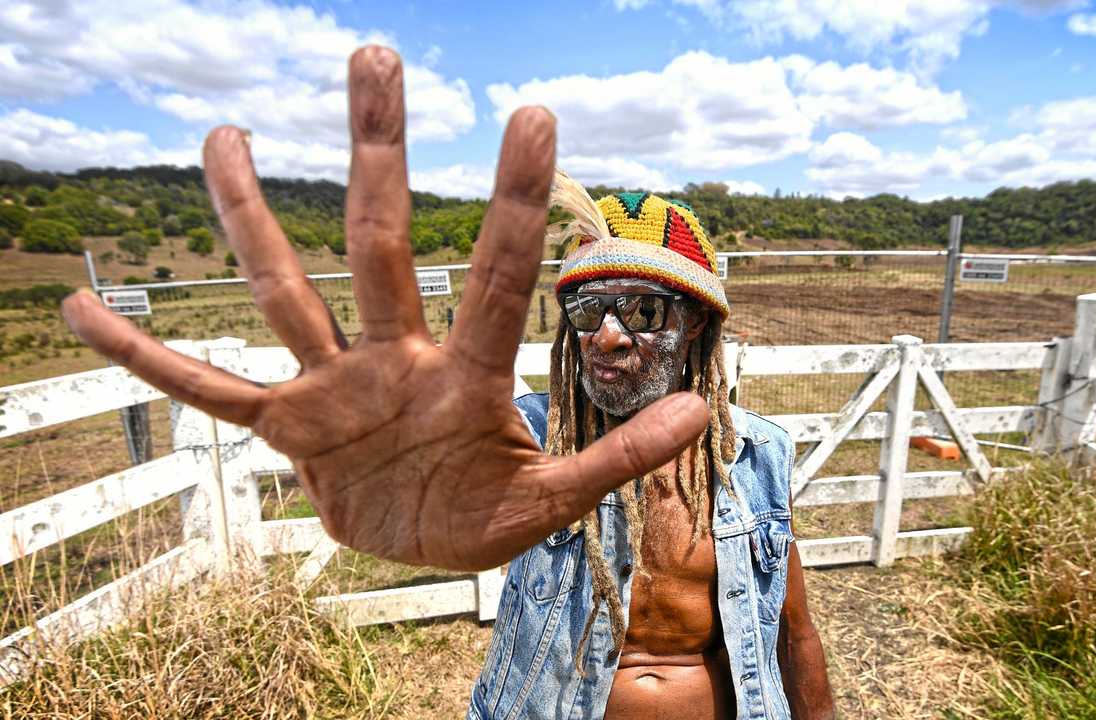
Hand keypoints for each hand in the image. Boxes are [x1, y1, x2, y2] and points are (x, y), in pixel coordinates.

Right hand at [61, 46, 708, 571]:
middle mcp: (393, 358)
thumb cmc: (487, 515)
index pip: (492, 273)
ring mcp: (333, 387)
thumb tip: (703, 411)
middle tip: (375, 55)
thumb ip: (616, 460)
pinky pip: (206, 389)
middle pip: (379, 242)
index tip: (531, 113)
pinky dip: (149, 359)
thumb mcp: (553, 503)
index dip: (510, 200)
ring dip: (252, 217)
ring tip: (226, 134)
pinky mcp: (286, 428)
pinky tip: (83, 311)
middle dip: (378, 155)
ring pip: (284, 289)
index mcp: (465, 375)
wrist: (423, 546)